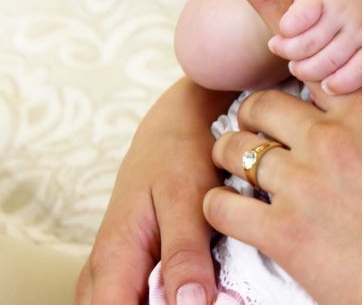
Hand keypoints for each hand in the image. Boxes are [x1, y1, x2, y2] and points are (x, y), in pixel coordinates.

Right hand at [76, 78, 233, 304]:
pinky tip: (193, 294)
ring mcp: (115, 266)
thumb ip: (185, 254)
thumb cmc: (181, 155)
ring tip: (204, 294)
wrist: (177, 123)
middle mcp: (105, 267)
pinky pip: (133, 297)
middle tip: (207, 299)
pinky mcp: (130, 262)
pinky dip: (156, 300)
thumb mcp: (188, 200)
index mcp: (115, 255)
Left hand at [204, 83, 361, 303]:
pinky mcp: (283, 232)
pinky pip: (222, 205)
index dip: (295, 79)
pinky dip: (218, 206)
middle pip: (262, 104)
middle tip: (255, 133)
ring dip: (229, 157)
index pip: (313, 72)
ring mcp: (304, 184)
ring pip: (234, 149)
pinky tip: (232, 209)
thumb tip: (359, 90)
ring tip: (237, 169)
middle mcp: (333, 140)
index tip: (289, 91)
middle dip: (253, 117)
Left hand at [265, 0, 361, 95]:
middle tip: (284, 49)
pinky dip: (340, 82)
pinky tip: (326, 83)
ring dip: (307, 70)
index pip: (296, 20)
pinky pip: (361, 72)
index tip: (284, 28)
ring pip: (328, 63)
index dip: (284, 31)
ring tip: (298, 64)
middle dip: (289, 52)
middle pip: (308, 46)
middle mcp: (352, 4)